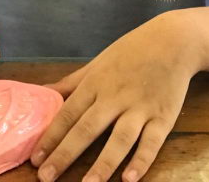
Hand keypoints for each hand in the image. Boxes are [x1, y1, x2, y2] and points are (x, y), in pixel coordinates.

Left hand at [31, 12, 200, 181]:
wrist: (173, 41)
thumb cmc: (131, 51)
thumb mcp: (97, 63)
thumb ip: (71, 82)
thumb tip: (42, 92)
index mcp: (96, 83)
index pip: (68, 114)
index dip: (51, 136)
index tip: (35, 158)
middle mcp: (115, 97)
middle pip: (87, 128)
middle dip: (66, 154)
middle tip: (46, 176)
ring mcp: (140, 108)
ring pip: (119, 138)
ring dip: (104, 163)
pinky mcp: (163, 117)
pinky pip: (152, 142)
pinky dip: (141, 160)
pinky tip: (130, 178)